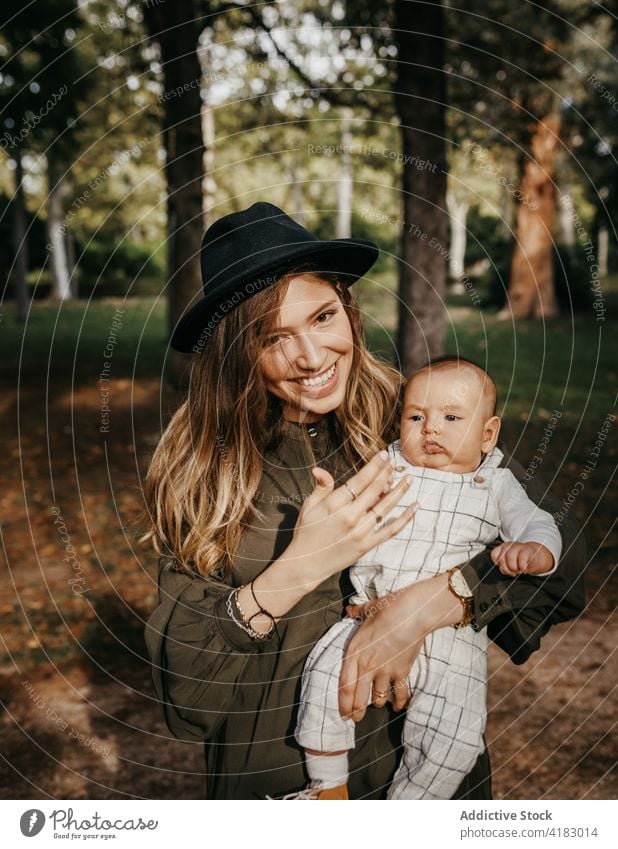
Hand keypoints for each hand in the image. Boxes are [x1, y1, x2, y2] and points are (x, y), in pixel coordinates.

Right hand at [288, 450, 419, 581]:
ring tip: (409, 479)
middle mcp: (350, 517)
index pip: (360, 480)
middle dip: (387, 474)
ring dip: (400, 491)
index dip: (374, 466)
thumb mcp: (309, 506)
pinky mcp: (367, 545)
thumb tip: (319, 469)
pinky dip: (405, 518)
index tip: (384, 455)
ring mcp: (361, 532)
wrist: (306, 564)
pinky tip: (415, 506)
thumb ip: (321, 487)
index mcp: (334, 505)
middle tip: (395, 463)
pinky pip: (391, 530)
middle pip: (375, 490)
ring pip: (385, 507)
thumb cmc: (307, 532)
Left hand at [339, 573, 461, 721]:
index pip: (345, 685)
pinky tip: (398, 706)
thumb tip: (349, 609)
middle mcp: (368, 665)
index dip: (343, 703)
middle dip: (357, 712)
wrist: (414, 612)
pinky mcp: (402, 671)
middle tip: (355, 719)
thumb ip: (357, 612)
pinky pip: (400, 694)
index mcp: (355, 651)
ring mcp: (386, 670)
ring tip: (377, 705)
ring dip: (377, 703)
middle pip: (359, 697)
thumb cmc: (390, 607)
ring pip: (379, 698)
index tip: (342, 713)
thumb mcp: (368, 608)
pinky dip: (399, 702)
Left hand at [491, 541, 553, 575]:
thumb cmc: (521, 560)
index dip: (498, 563)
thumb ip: (503, 565)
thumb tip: (502, 569)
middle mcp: (509, 545)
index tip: (504, 567)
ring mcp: (518, 546)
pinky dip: (522, 567)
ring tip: (518, 571)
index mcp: (503, 548)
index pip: (494, 554)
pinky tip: (524, 569)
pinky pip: (521, 559)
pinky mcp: (528, 550)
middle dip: (506, 568)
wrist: (537, 556)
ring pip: (510, 557)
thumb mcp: (510, 563)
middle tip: (513, 572)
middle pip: (501, 557)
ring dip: (513, 568)